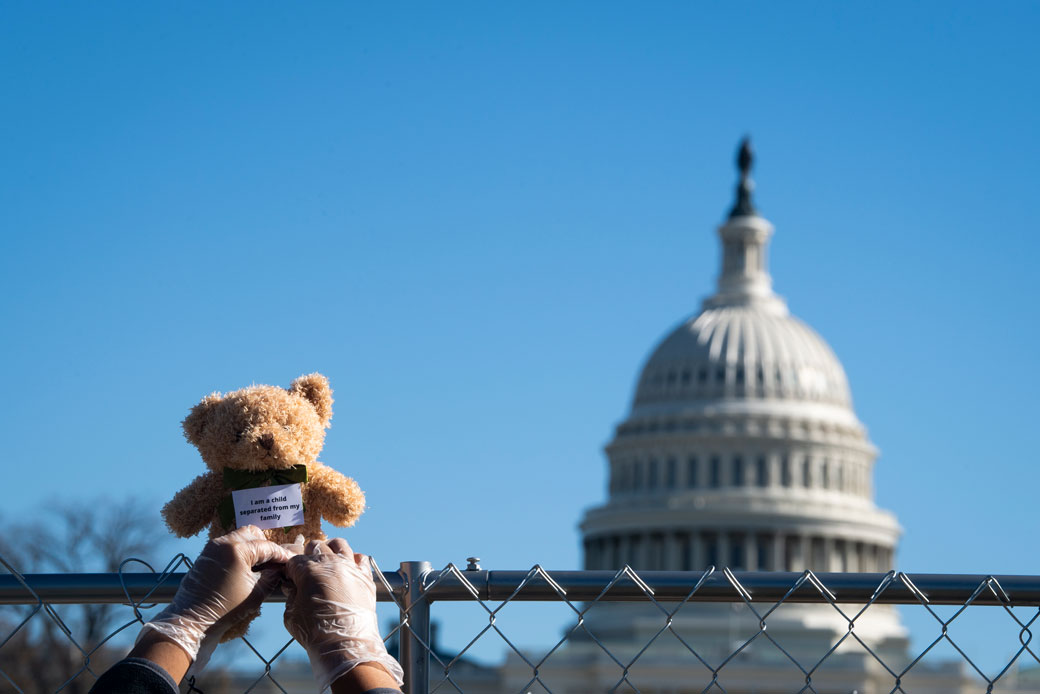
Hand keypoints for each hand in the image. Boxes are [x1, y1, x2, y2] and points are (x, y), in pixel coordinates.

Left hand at [139, 525, 294, 666]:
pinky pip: (227, 547)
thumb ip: (272, 577)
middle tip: (275, 562)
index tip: (291, 561)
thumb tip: (279, 569)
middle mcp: (222, 543)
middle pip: (252, 534)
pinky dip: (239, 553)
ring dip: (252, 549)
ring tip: (261, 567)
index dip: (281, 554)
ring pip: (239, 539)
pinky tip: (246, 569)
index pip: (267, 546)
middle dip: (266, 547)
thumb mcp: (256, 593)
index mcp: (236, 550)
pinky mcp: (205, 557)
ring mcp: (211, 548)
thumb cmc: (224, 610)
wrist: (192, 622)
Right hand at [283, 538, 403, 691]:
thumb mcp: (291, 615)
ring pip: (339, 544)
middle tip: (307, 570)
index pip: (294, 560)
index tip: (290, 578)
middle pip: (316, 546)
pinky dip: (353, 560)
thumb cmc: (315, 633)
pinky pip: (361, 558)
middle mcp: (330, 563)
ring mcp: (350, 567)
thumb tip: (291, 587)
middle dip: (308, 555)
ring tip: (327, 562)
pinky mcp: (365, 577)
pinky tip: (348, 569)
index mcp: (308, 570)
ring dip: (330, 550)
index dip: (290, 569)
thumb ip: (290, 596)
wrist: (345, 645)